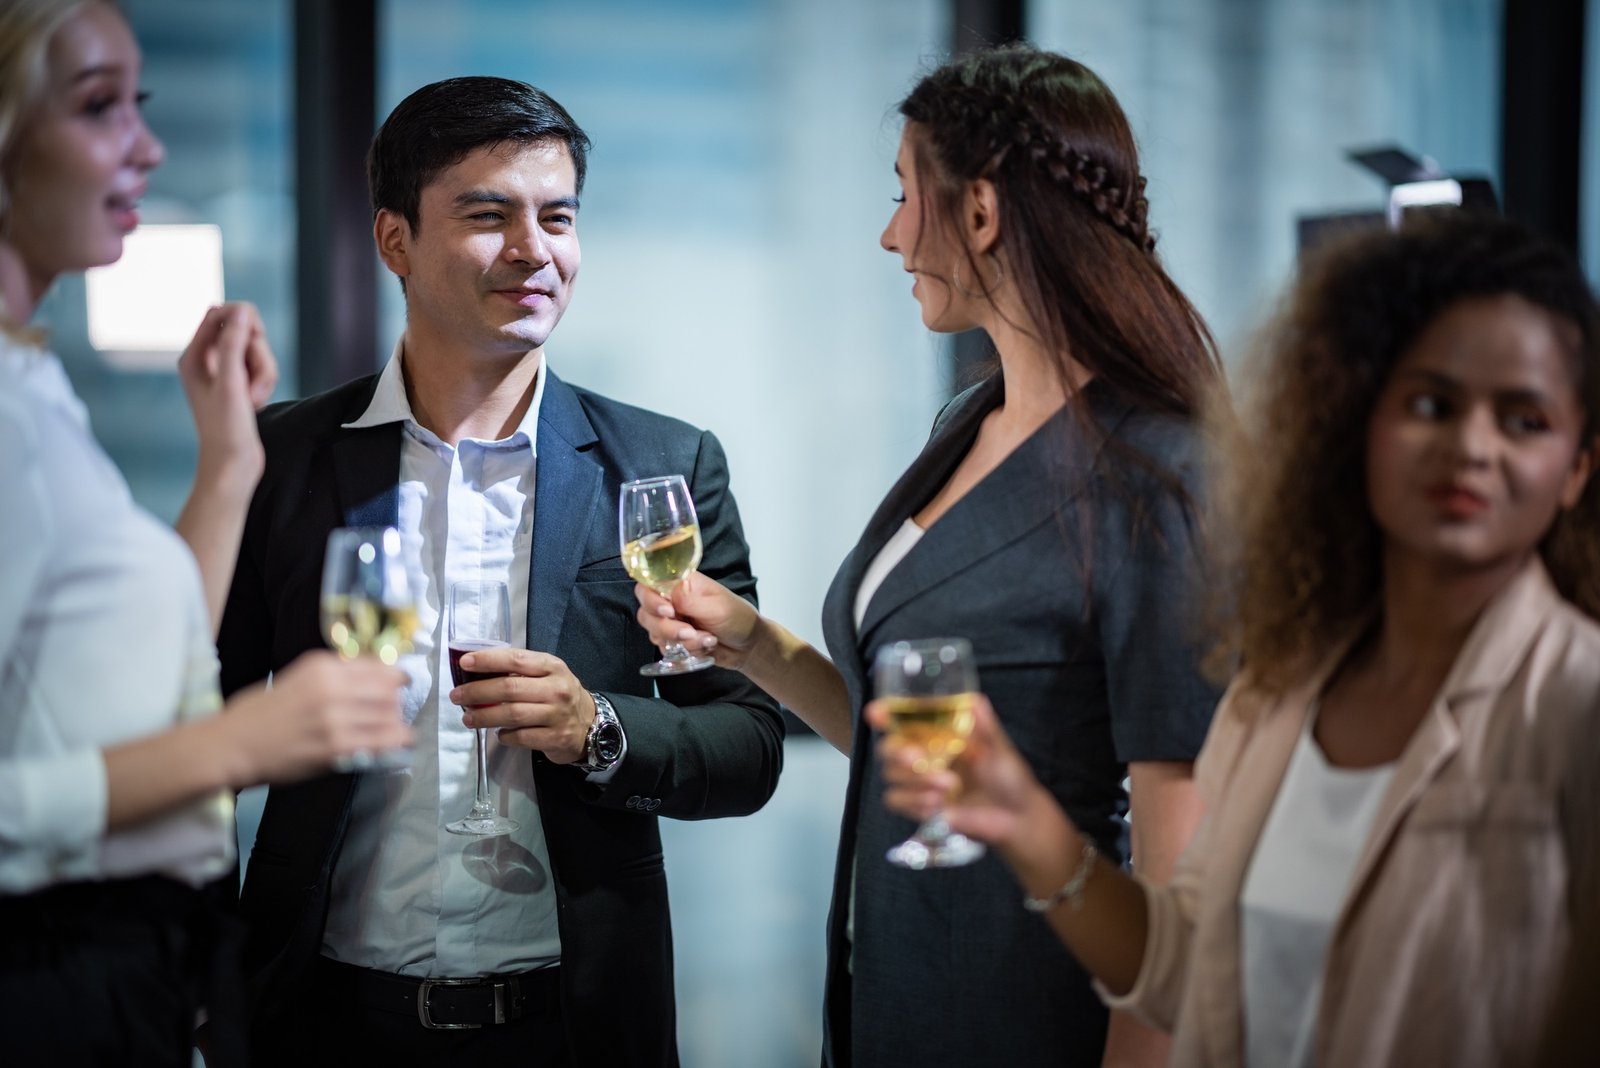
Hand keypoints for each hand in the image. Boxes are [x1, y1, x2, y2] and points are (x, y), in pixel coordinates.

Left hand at [177, 302, 277, 481]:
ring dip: (263, 374)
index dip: (243, 320)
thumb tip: (242, 310)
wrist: (232, 465)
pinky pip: (262, 370)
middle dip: (257, 354)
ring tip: (254, 399)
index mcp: (194, 356)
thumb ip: (233, 343)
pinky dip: (265, 384)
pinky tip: (257, 404)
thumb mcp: (229, 382)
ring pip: (258, 352)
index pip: (219, 313)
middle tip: (251, 381)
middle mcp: (208, 361)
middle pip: (245, 332)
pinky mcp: (240, 386)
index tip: (255, 338)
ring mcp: (225, 374)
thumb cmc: (224, 428)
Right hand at [218, 650, 409, 785]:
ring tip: (394, 728)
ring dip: (395, 722)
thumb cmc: (258, 714)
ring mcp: (334, 717)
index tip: (400, 682)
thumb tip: (371, 678)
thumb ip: (332, 676)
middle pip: (387, 690)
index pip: (376, 666)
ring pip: (388, 715)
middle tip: (392, 710)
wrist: (231, 745)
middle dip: (394, 701)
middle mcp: (331, 687)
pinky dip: (396, 741)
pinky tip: (400, 743)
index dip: (394, 676)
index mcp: (321, 667)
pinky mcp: (335, 746)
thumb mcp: (296, 679)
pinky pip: (381, 741)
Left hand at [450, 646, 594, 762]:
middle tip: (457, 696)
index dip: (488, 660)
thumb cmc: (558, 695)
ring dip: (484, 716)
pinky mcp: (555, 738)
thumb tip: (475, 671)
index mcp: (552, 666)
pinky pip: (521, 737)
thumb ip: (519, 671)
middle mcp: (556, 688)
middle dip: (478, 692)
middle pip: (510, 688)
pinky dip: (504, 736)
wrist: (590, 725)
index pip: (516, 659)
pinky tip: (498, 733)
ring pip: (512, 714)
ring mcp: (557, 715)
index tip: (464, 663)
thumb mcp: (547, 675)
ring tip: (468, 718)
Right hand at [633, 571, 761, 669]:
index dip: (651, 600)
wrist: (748, 646)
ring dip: (679, 642)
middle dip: (667, 628)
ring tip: (707, 640)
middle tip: (690, 633)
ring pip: (654, 633)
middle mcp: (671, 600)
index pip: (649, 584)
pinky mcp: (673, 640)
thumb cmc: (738, 618)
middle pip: (646, 613)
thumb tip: (669, 595)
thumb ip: (690, 602)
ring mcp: (671, 621)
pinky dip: (683, 651)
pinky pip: (665, 648)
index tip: (668, 612)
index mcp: (681, 583)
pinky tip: (704, 647)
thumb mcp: (718, 607)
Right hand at [869, 693, 1050, 851]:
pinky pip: (896, 800)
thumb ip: (984, 724)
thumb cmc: (1009, 777)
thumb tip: (974, 699)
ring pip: (890, 776)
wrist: (1016, 817)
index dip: (883, 714)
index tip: (876, 714)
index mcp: (938, 736)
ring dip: (917, 782)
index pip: (902, 721)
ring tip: (949, 787)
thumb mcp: (999, 746)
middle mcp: (924, 756)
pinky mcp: (919, 807)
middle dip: (898, 753)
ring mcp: (919, 783)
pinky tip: (939, 805)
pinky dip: (915, 801)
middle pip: (887, 749)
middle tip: (918, 759)